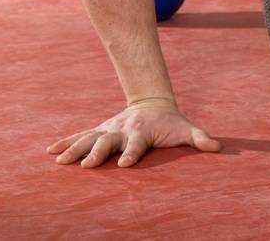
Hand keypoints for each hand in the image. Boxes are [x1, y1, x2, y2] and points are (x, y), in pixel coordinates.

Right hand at [47, 97, 221, 168]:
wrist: (152, 103)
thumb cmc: (170, 122)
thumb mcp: (185, 129)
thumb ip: (200, 137)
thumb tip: (218, 147)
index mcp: (141, 132)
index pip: (136, 144)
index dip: (133, 152)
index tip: (126, 163)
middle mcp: (121, 130)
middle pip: (107, 141)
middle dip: (97, 153)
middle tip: (87, 165)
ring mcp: (108, 130)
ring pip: (89, 138)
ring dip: (75, 149)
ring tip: (59, 160)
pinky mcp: (100, 131)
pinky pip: (80, 137)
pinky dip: (66, 142)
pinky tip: (50, 151)